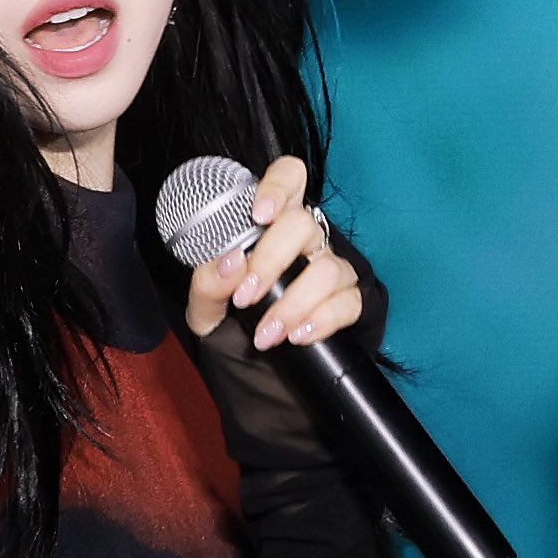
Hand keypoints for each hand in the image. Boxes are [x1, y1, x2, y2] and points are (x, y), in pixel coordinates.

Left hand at [184, 156, 361, 351]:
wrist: (260, 379)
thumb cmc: (233, 330)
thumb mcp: (207, 311)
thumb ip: (207, 286)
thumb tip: (227, 264)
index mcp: (270, 227)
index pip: (288, 179)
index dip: (278, 188)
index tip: (258, 216)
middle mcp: (305, 242)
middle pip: (302, 225)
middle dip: (271, 262)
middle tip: (245, 297)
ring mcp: (330, 270)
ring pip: (326, 269)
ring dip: (293, 303)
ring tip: (266, 334)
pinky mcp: (350, 303)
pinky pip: (348, 303)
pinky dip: (321, 321)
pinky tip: (297, 336)